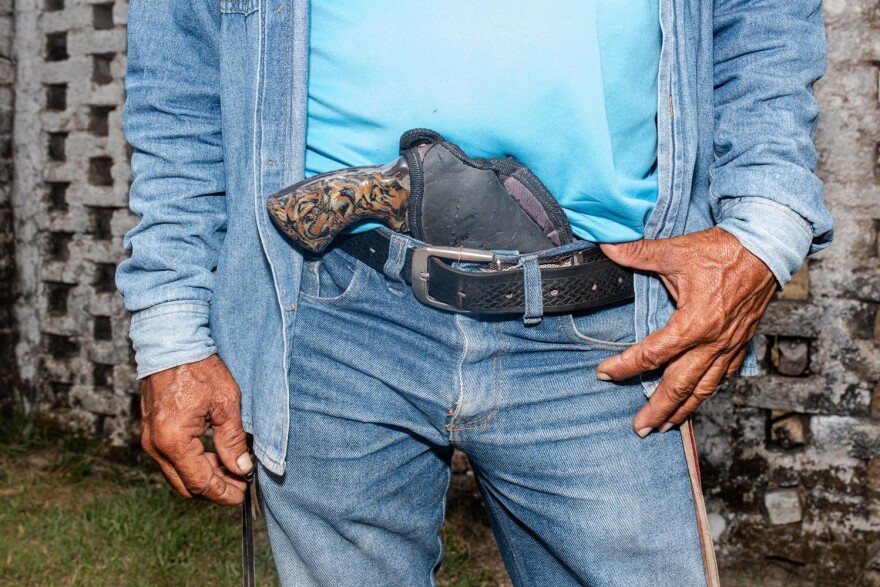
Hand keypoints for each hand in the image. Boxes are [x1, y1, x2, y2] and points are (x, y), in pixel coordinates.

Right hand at [140, 355, 251, 504]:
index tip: (242, 494)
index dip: (223, 493)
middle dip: (214, 489)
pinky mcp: (151, 431)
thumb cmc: (199, 368)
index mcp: (174, 441)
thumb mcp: (226, 404)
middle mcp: (156, 445)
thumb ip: (232, 440)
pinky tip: (213, 455)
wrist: (171, 343)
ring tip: (231, 469)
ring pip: (177, 474)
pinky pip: (171, 459)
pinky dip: (192, 463)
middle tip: (239, 484)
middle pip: (185, 485)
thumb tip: (242, 468)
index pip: (200, 482)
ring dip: (204, 476)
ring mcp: (149, 439)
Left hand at [598, 227, 776, 436]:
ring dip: (683, 410)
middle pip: (680, 386)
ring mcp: (729, 345)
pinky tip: (697, 399)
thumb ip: (637, 253)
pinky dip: (707, 392)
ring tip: (665, 427)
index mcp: (694, 322)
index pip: (651, 354)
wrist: (767, 247)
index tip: (604, 373)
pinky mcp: (741, 342)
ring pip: (704, 388)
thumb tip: (607, 246)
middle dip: (657, 409)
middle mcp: (713, 341)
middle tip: (639, 428)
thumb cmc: (724, 250)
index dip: (624, 365)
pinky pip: (723, 376)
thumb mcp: (675, 250)